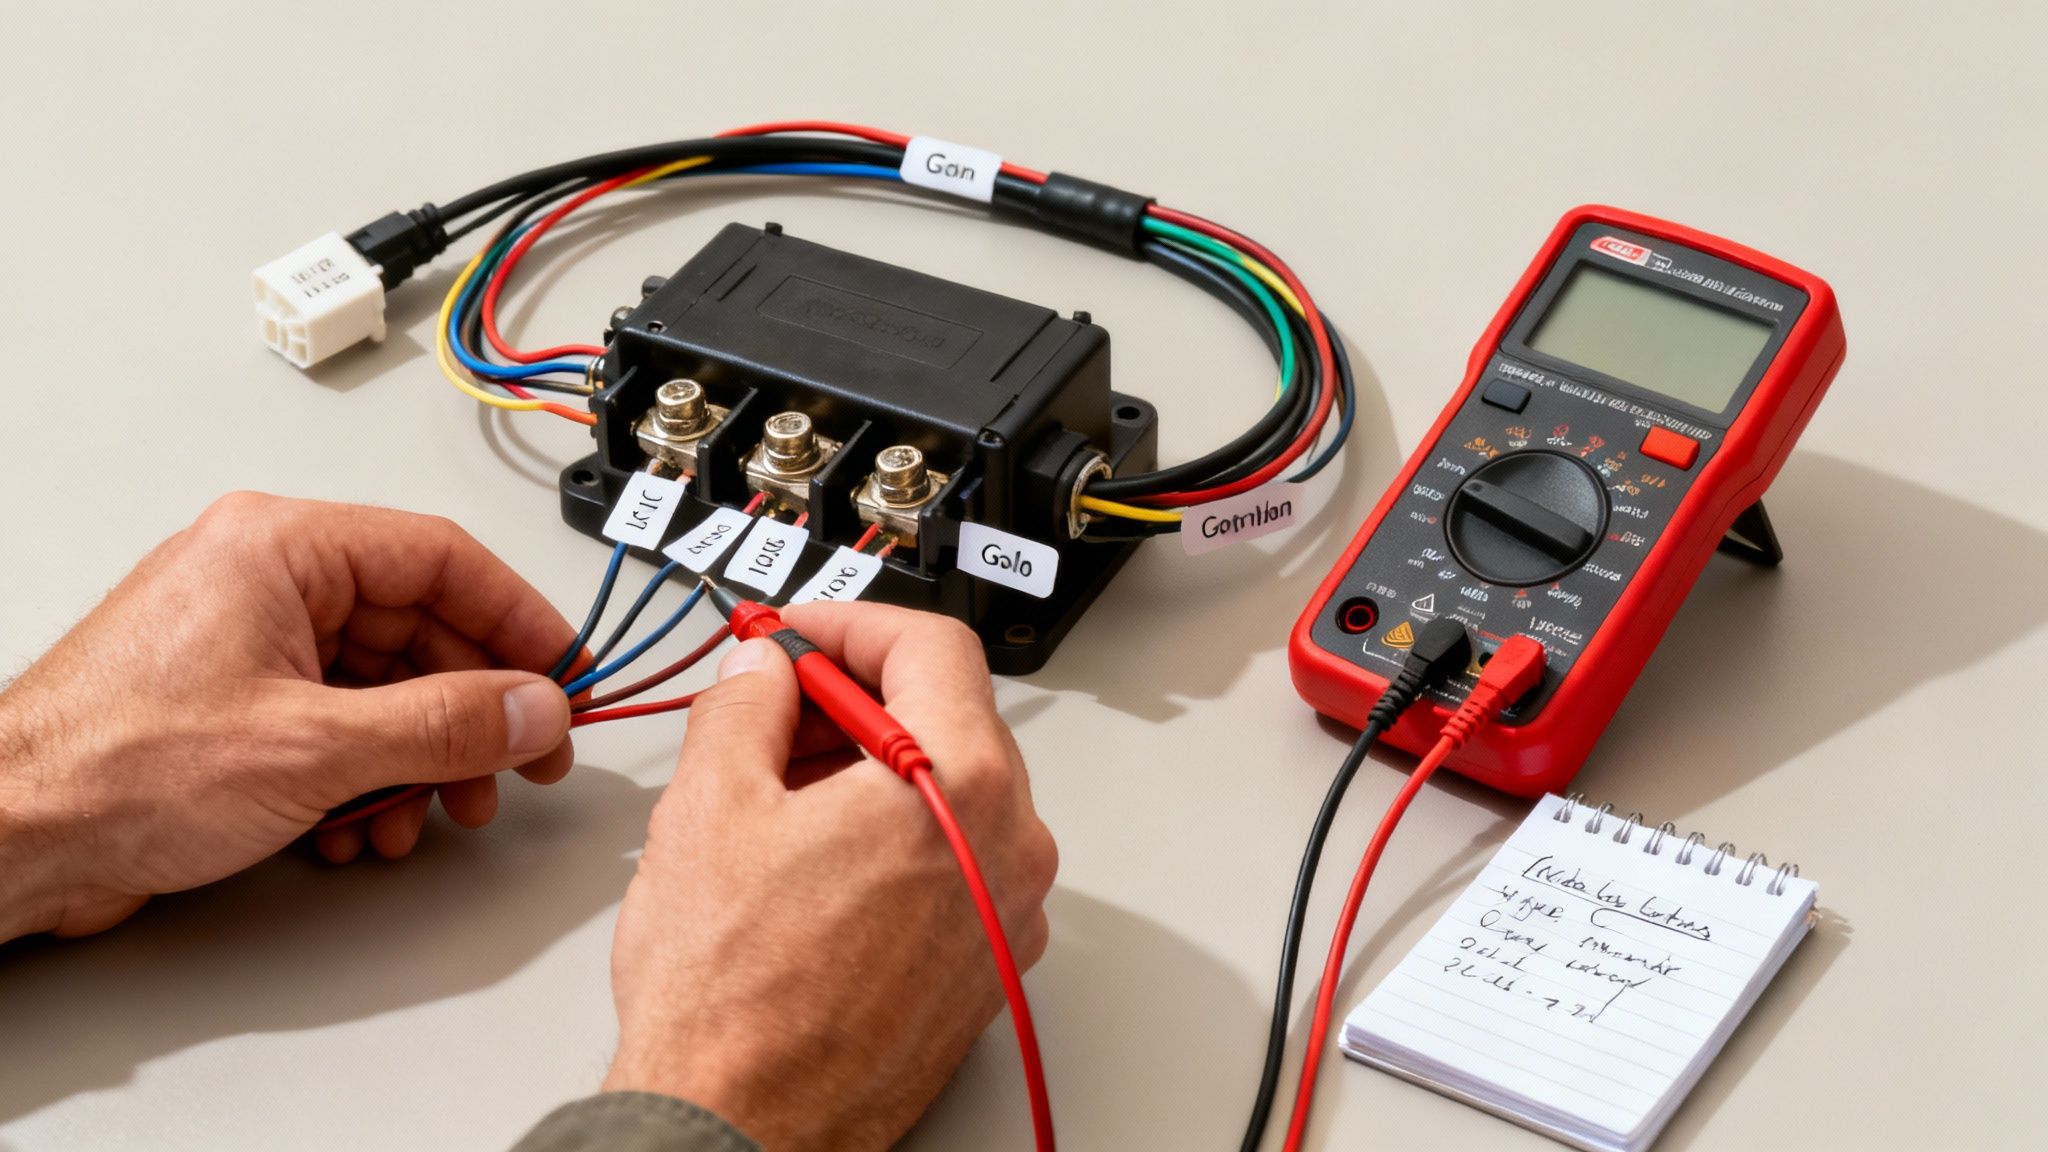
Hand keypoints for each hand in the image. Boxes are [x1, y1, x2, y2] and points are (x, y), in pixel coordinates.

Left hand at [0, 493, 577, 940]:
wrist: (9, 839)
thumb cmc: (113, 768)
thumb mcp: (315, 746)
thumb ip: (445, 725)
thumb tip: (534, 708)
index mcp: (281, 548)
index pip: (442, 558)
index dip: (519, 621)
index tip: (566, 675)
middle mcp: (265, 582)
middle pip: (418, 630)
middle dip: (471, 713)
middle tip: (518, 764)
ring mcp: (248, 644)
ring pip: (382, 689)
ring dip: (418, 761)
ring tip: (430, 814)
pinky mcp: (233, 705)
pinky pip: (337, 726)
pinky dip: (364, 780)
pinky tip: (359, 830)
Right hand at [602, 602, 1057, 1150]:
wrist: (744, 1127)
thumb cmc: (734, 997)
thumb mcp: (711, 803)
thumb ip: (748, 703)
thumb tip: (766, 669)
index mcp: (961, 786)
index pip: (934, 646)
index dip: (851, 624)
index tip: (795, 635)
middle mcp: (1011, 848)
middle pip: (948, 718)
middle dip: (852, 700)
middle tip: (771, 707)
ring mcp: (1008, 913)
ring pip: (948, 793)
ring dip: (866, 772)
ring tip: (774, 795)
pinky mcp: (987, 966)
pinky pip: (951, 864)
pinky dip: (890, 838)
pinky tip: (810, 861)